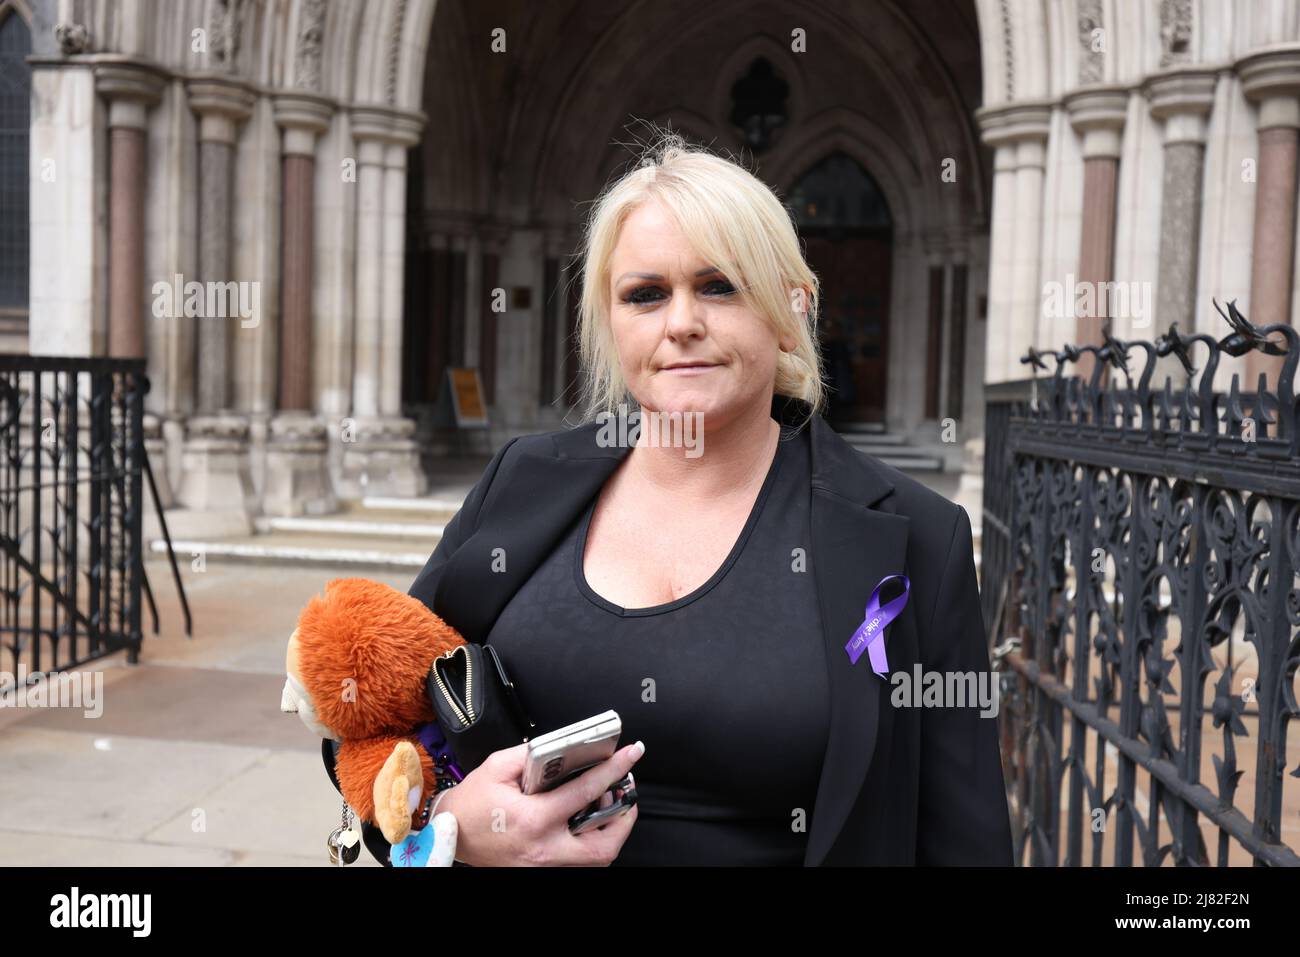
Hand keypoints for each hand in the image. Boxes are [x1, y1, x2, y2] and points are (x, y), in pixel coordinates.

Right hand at [437, 740, 643, 865]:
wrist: (450, 836)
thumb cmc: (471, 804)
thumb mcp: (498, 767)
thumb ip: (532, 754)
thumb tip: (563, 746)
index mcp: (534, 819)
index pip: (586, 791)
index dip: (613, 769)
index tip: (631, 754)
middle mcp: (544, 848)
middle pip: (603, 844)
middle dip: (624, 818)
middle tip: (627, 792)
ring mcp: (544, 865)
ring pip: (596, 859)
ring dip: (611, 833)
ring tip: (612, 806)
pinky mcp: (541, 870)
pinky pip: (579, 861)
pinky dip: (592, 843)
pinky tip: (589, 822)